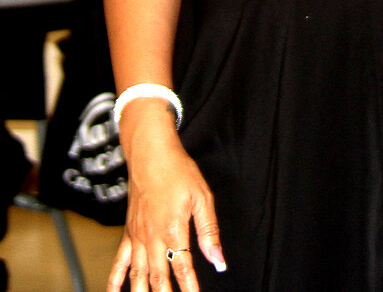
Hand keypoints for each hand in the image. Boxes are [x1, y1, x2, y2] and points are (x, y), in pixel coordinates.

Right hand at [108, 107, 224, 291]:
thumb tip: (218, 260)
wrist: (150, 153)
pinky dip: (115, 280)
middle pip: (159, 278)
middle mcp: (153, 237)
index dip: (189, 288)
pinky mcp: (129, 233)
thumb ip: (209, 231)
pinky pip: (119, 262)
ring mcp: (138, 237)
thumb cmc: (178, 171)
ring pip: (139, 276)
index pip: (183, 267)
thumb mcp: (201, 197)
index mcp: (173, 229)